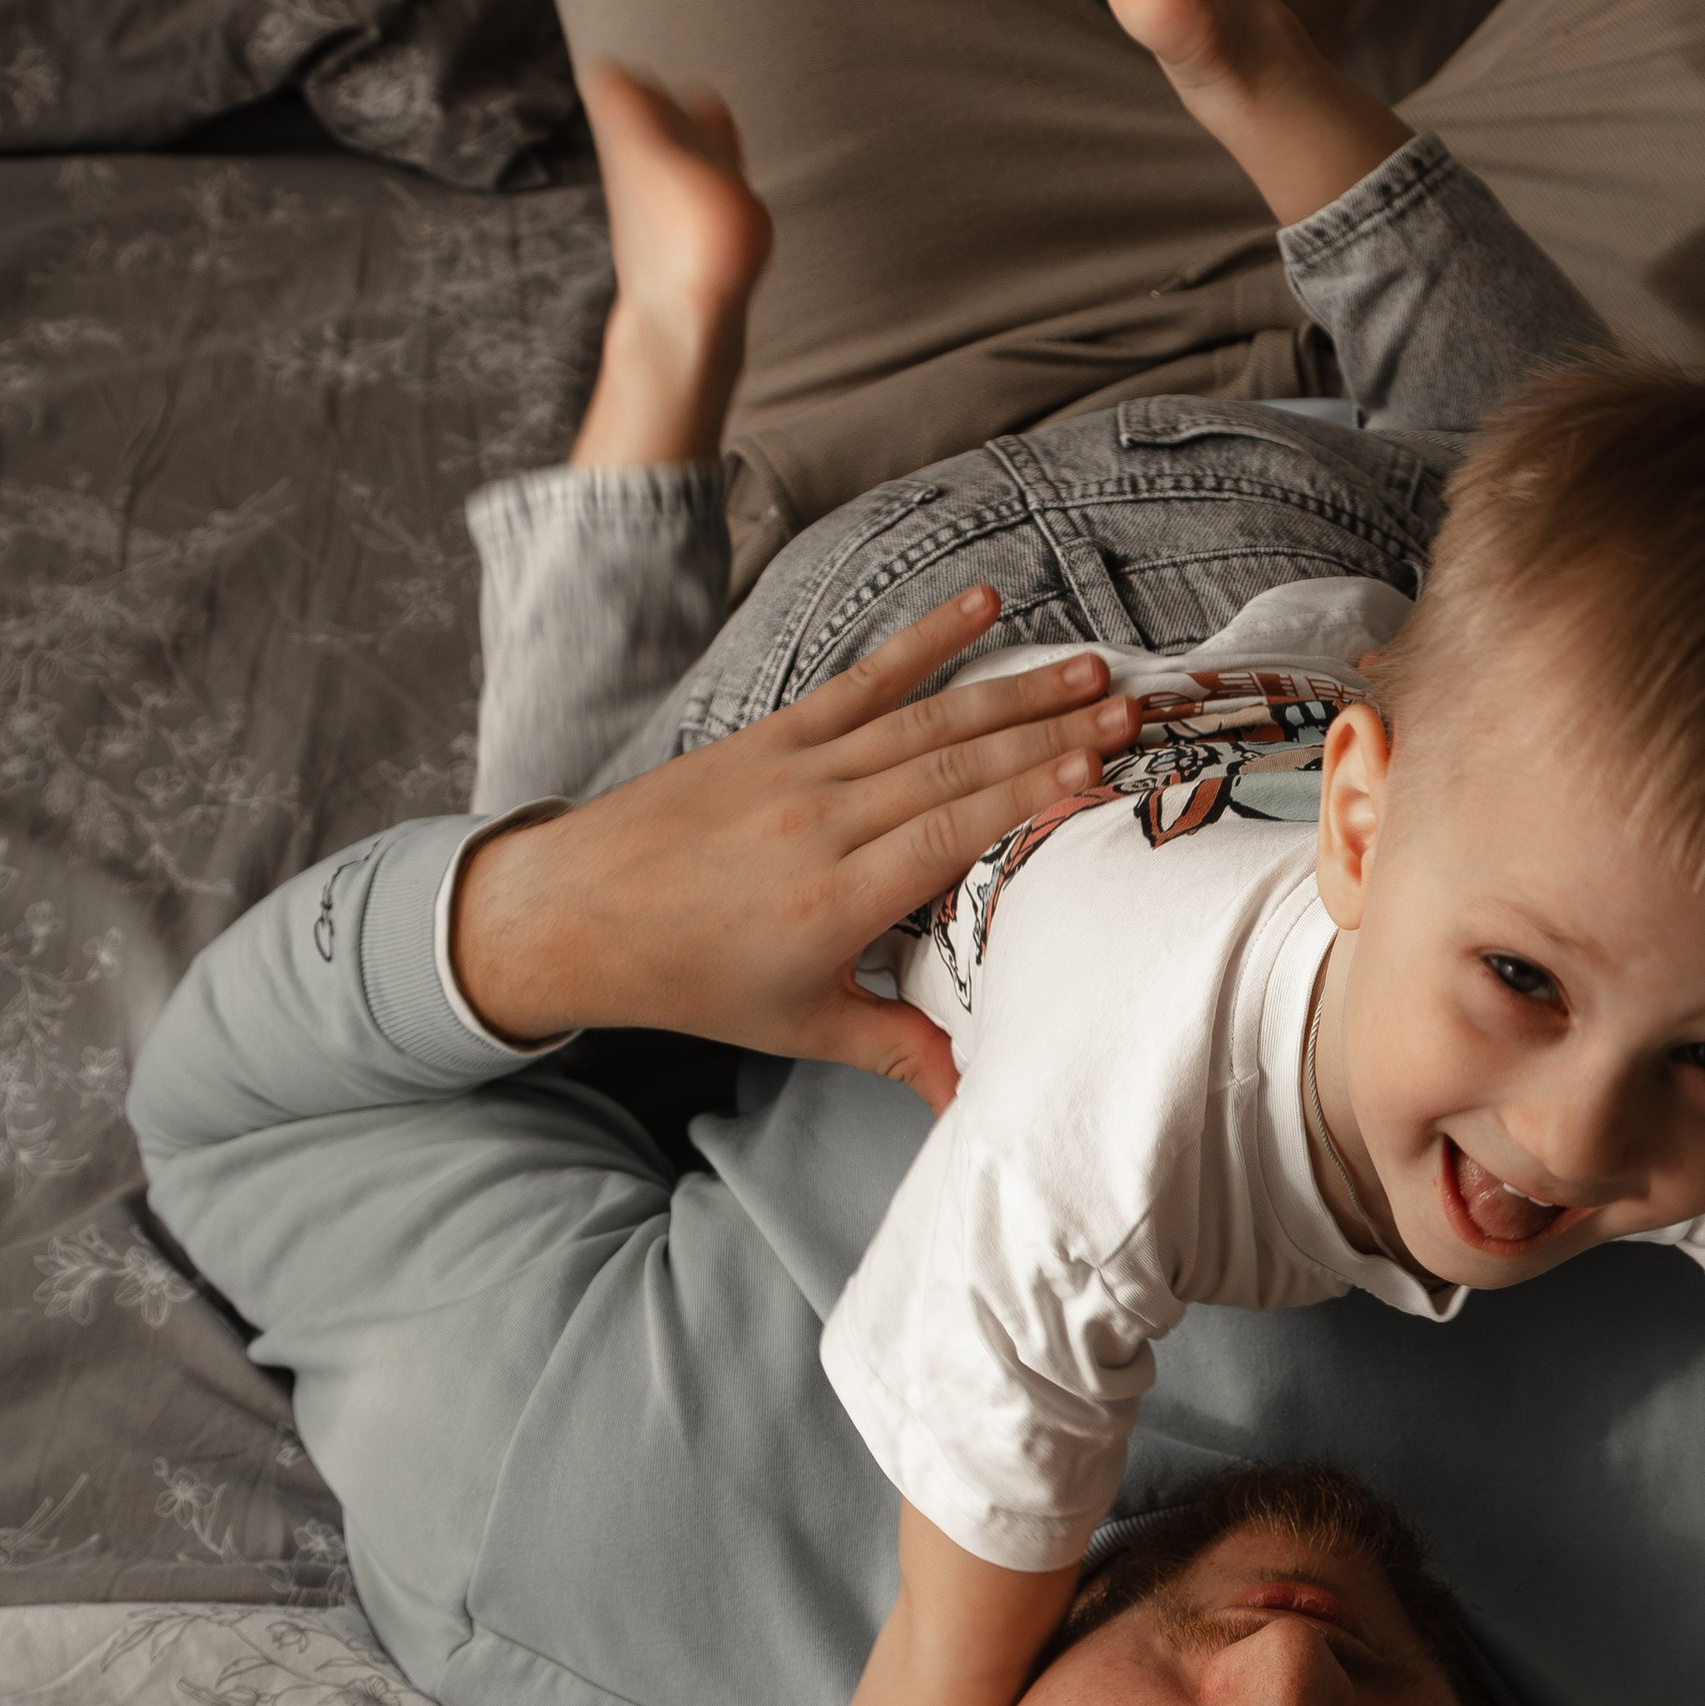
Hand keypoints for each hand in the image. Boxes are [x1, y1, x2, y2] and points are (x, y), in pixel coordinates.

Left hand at [450, 584, 1128, 1095]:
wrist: (575, 915)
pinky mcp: (774, 735)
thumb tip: (973, 1103)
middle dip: (1048, 734)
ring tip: (1090, 666)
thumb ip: (897, 1050)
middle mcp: (818, 824)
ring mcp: (795, 769)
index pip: (947, 834)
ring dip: (1013, 690)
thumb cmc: (692, 978)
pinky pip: (862, 681)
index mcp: (831, 902)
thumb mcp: (799, 1026)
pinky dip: (925, 639)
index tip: (1096, 770)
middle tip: (1129, 710)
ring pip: (923, 720)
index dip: (1024, 798)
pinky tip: (983, 601)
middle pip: (953, 767)